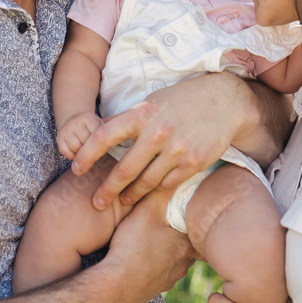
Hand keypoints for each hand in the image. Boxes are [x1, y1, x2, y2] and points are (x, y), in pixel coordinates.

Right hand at [56, 112, 102, 158]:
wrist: (72, 120)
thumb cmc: (90, 126)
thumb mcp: (99, 124)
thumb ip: (106, 133)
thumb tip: (110, 143)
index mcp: (89, 118)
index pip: (97, 137)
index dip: (100, 144)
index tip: (102, 145)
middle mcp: (76, 123)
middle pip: (87, 144)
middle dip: (91, 149)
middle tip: (93, 148)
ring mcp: (66, 130)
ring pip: (77, 149)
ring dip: (82, 153)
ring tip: (84, 149)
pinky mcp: (59, 138)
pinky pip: (66, 152)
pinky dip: (72, 156)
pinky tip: (76, 152)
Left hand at [72, 73, 256, 209]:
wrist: (226, 101)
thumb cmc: (183, 99)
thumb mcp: (153, 102)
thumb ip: (128, 119)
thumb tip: (99, 133)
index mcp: (143, 113)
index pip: (104, 136)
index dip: (86, 155)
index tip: (76, 169)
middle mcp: (158, 132)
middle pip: (124, 169)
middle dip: (107, 190)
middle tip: (96, 203)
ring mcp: (177, 149)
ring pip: (146, 181)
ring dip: (131, 194)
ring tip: (123, 200)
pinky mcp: (194, 162)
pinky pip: (168, 183)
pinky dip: (156, 189)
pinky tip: (150, 191)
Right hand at [101, 190, 194, 302]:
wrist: (116, 285)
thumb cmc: (133, 246)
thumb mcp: (146, 210)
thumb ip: (160, 191)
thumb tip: (174, 176)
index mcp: (187, 243)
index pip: (195, 225)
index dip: (186, 216)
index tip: (177, 210)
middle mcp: (185, 263)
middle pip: (186, 243)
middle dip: (177, 233)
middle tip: (165, 224)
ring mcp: (171, 279)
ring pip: (175, 259)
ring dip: (166, 251)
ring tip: (152, 241)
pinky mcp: (157, 289)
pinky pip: (161, 273)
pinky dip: (154, 266)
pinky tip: (143, 260)